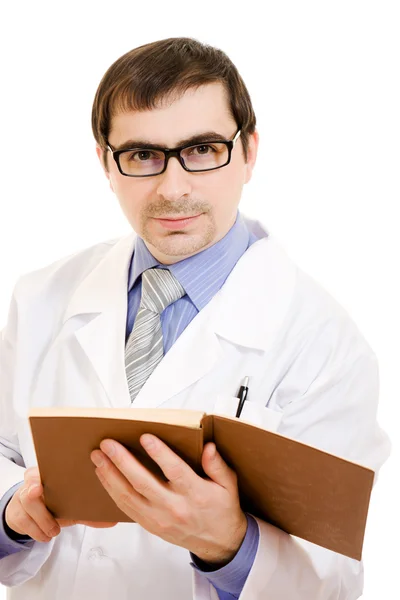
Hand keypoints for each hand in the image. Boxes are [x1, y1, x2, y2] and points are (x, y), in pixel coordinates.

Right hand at [5, 467, 116, 542]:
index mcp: (48, 474)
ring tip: (54, 530)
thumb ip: (90, 512)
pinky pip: (23, 521)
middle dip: (36, 495)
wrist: (31, 514)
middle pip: (30, 486)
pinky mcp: (15, 514)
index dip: (42, 475)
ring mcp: (21, 497)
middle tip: (45, 503)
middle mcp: (32, 483)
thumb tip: (113, 521)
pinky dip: (36, 531)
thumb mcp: (72, 507)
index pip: (44, 468)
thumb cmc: (53, 504)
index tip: (42, 484)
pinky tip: (46, 535)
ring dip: (42, 520)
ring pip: (26, 504)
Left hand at [91, 436, 246, 564]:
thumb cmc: (221, 509)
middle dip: (122, 461)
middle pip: (143, 483)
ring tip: (98, 457)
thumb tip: (208, 448)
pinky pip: (126, 507)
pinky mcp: (149, 525)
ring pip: (128, 496)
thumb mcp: (228, 485)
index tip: (145, 437)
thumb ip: (218, 465)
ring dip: (110, 475)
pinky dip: (112, 490)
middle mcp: (174, 507)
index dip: (159, 454)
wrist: (218, 543)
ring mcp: (159, 518)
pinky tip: (104, 475)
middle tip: (108, 444)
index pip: (175, 471)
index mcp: (195, 494)